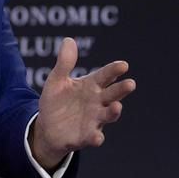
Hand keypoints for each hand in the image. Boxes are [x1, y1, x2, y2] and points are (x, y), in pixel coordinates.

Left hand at [30, 37, 135, 169]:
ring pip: (108, 115)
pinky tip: (96, 136)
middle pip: (111, 94)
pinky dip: (96, 137)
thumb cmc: (56, 100)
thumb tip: (69, 40)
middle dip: (121, 90)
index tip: (123, 64)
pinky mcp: (86, 136)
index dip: (113, 70)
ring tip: (117, 106)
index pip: (104, 76)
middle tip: (130, 83)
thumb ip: (65, 63)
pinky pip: (93, 137)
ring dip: (113, 112)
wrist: (47, 126)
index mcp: (90, 86)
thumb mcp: (57, 80)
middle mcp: (96, 102)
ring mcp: (93, 119)